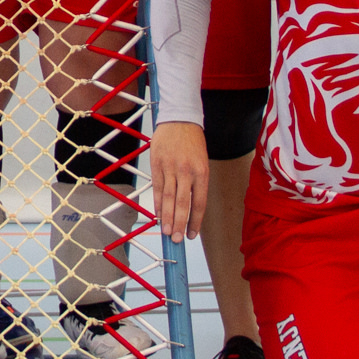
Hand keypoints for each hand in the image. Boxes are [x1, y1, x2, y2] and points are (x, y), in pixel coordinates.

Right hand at [149, 121, 208, 240]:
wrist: (180, 119)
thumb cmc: (193, 142)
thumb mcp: (202, 162)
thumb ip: (196, 183)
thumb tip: (190, 208)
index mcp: (201, 172)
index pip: (199, 202)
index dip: (195, 221)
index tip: (192, 235)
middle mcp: (186, 171)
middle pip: (183, 203)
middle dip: (180, 223)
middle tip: (177, 240)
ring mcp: (170, 168)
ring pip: (169, 197)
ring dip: (167, 217)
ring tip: (167, 231)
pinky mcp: (157, 164)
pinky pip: (157, 187)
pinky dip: (157, 202)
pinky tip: (158, 214)